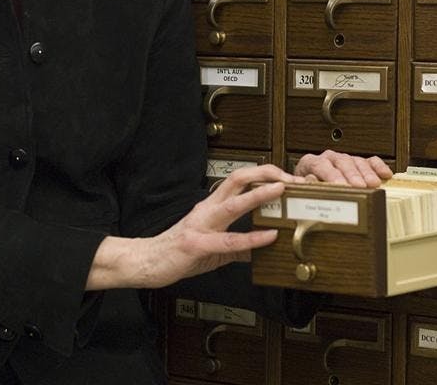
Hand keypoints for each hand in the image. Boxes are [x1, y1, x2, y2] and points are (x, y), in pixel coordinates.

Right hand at [87, 164, 303, 290]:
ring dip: (259, 195)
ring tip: (281, 190)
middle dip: (265, 174)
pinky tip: (268, 236)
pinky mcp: (197, 244)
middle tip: (290, 178)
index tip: (286, 178)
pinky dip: (251, 237)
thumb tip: (262, 249)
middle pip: (237, 179)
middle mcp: (207, 209)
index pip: (239, 181)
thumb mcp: (213, 249)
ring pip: (233, 203)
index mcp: (211, 207)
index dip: (263, 175)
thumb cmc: (177, 253)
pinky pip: (228, 240)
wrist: (146, 262)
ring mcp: (201, 225)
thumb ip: (237, 247)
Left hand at [294, 150, 392, 187]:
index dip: (331, 175)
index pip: (321, 165)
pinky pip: (369, 161)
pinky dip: (378, 166)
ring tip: (374, 184)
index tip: (340, 185)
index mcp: (312, 162)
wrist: (309, 183)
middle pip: (342, 162)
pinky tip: (385, 174)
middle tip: (360, 185)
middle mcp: (328, 158)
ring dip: (366, 172)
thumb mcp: (302, 187)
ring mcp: (344, 159)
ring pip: (356, 161)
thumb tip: (310, 181)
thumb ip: (306, 184)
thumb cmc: (308, 187)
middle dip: (352, 174)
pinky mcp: (357, 163)